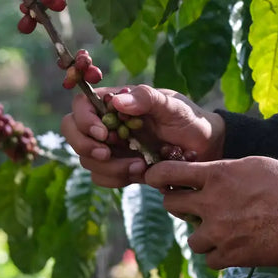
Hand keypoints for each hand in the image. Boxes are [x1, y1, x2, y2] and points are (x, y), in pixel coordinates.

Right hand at [60, 84, 224, 187]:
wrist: (205, 148)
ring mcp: (111, 147)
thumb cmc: (189, 118)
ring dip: (109, 168)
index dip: (84, 121)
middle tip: (108, 155)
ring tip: (140, 166)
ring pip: (87, 160)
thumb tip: (117, 102)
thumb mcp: (172, 104)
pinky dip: (116, 179)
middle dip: (86, 147)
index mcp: (114, 102)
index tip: (104, 134)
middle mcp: (106, 123)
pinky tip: (141, 173)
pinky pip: (101, 178)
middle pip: (72, 133)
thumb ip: (146, 99)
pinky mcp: (119, 168)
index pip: (80, 106)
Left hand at [144, 156, 277, 268]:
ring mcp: (217, 232)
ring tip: (223, 231)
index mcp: (216, 175)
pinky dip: (218, 255)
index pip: (169, 173)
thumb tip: (210, 174)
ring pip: (191, 239)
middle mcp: (210, 203)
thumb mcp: (255, 164)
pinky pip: (209, 259)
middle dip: (179, 205)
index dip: (156, 176)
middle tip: (193, 207)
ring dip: (203, 236)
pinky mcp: (229, 255)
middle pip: (171, 205)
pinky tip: (233, 247)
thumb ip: (227, 170)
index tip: (155, 179)